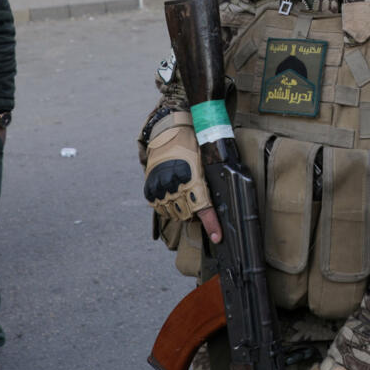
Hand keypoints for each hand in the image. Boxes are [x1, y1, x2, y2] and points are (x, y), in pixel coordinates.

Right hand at [144, 124, 220, 242]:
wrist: (170, 132)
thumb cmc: (193, 147)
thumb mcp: (205, 163)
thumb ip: (209, 183)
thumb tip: (219, 202)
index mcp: (192, 179)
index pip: (204, 208)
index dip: (212, 225)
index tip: (217, 237)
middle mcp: (174, 185)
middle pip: (188, 215)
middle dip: (195, 213)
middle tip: (198, 201)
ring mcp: (160, 187)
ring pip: (174, 213)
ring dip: (181, 210)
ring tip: (184, 195)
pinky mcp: (150, 188)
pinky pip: (159, 207)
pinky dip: (167, 206)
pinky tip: (172, 195)